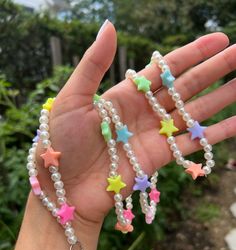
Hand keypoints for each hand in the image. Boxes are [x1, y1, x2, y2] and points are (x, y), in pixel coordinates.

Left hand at [37, 21, 235, 226]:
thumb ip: (94, 63)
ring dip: (222, 99)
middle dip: (215, 71)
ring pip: (195, 112)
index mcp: (125, 95)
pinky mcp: (160, 158)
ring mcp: (155, 135)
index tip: (219, 40)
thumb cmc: (61, 144)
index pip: (166, 69)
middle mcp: (144, 113)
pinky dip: (216, 134)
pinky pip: (193, 143)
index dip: (192, 54)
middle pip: (186, 87)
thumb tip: (110, 25)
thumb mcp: (72, 98)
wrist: (64, 188)